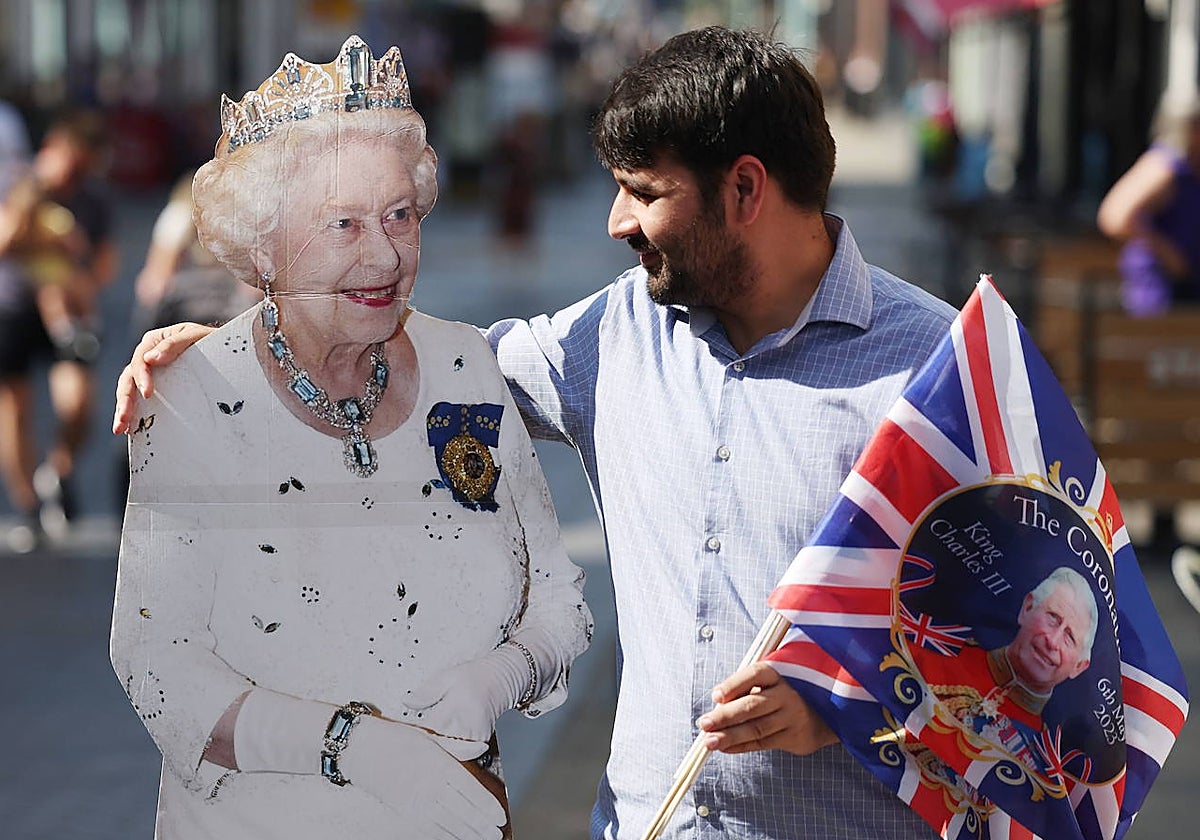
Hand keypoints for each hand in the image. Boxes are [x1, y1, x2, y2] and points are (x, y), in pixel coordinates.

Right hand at [112, 322, 213, 433]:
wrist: (224, 350)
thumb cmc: (212, 340)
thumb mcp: (196, 336)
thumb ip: (174, 344)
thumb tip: (151, 358)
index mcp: (154, 342)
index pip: (140, 360)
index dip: (141, 376)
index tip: (147, 393)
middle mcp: (148, 358)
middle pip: (129, 378)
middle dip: (125, 399)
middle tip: (124, 418)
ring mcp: (151, 374)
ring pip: (129, 391)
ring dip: (123, 409)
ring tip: (120, 428)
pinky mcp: (158, 388)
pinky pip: (140, 400)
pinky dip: (134, 414)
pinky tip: (129, 429)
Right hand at [340, 716, 505, 839]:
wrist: (360, 749)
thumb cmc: (395, 738)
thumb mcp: (429, 735)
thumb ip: (457, 745)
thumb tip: (482, 748)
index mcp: (438, 763)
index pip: (469, 789)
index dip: (487, 805)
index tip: (500, 815)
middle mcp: (429, 785)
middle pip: (462, 810)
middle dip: (482, 824)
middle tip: (497, 833)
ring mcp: (416, 800)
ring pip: (448, 822)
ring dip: (468, 833)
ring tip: (484, 838)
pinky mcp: (404, 810)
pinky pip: (429, 827)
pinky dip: (446, 834)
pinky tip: (458, 837)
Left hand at [404, 642, 532, 746]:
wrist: (506, 675)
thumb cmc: (476, 674)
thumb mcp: (448, 676)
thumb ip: (428, 692)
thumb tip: (407, 703)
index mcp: (456, 708)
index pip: (430, 729)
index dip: (417, 730)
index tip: (408, 728)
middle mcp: (468, 725)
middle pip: (440, 744)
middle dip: (428, 741)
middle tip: (419, 735)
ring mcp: (477, 735)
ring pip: (451, 749)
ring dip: (441, 745)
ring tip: (434, 735)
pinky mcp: (484, 739)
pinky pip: (463, 749)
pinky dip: (454, 745)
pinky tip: (448, 737)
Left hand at [696, 661, 837, 755]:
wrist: (827, 712)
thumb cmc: (785, 692)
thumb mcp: (771, 681)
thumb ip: (747, 688)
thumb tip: (717, 706)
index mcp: (779, 674)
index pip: (755, 675)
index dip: (734, 684)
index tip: (715, 696)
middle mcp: (787, 695)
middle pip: (753, 705)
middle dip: (725, 716)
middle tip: (704, 723)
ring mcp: (792, 717)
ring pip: (757, 728)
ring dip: (730, 736)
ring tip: (709, 742)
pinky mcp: (795, 737)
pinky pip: (763, 743)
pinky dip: (741, 746)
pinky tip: (725, 748)